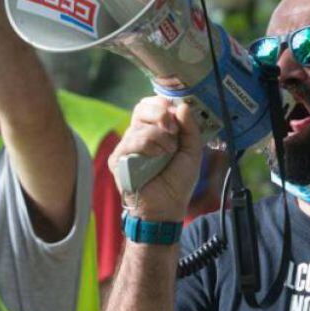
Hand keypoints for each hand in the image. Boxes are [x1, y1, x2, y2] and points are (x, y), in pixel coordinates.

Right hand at [110, 96, 201, 221]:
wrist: (167, 206)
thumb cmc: (178, 180)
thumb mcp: (192, 150)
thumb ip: (190, 128)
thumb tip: (182, 106)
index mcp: (153, 130)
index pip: (150, 105)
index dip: (162, 104)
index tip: (177, 115)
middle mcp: (137, 135)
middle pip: (141, 108)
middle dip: (160, 113)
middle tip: (173, 129)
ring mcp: (126, 146)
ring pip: (140, 126)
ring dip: (160, 136)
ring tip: (168, 152)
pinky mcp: (117, 159)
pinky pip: (132, 141)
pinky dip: (149, 146)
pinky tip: (158, 157)